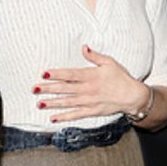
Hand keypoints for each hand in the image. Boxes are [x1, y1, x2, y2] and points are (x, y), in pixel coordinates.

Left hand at [36, 45, 151, 123]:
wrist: (132, 95)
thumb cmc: (121, 77)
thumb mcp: (110, 62)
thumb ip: (95, 56)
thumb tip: (83, 48)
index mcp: (91, 76)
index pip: (70, 74)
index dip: (56, 74)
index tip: (44, 74)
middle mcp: (88, 89)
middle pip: (65, 89)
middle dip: (48, 89)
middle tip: (34, 89)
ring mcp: (89, 102)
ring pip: (68, 102)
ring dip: (52, 103)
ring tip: (39, 103)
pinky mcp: (92, 111)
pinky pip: (76, 115)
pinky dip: (64, 117)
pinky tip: (53, 118)